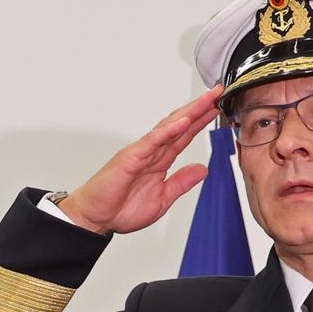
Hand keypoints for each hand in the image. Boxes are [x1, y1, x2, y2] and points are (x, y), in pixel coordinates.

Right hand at [56, 85, 222, 235]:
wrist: (94, 218)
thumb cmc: (118, 209)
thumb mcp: (162, 199)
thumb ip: (181, 183)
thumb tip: (201, 170)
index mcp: (159, 161)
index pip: (184, 136)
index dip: (201, 121)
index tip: (216, 108)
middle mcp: (151, 152)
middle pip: (179, 125)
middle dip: (199, 109)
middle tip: (217, 93)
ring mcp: (141, 152)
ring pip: (168, 127)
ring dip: (188, 113)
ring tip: (206, 100)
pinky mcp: (130, 158)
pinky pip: (152, 141)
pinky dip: (168, 130)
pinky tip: (183, 122)